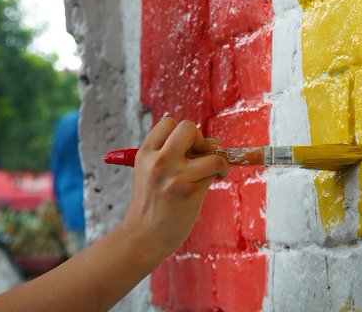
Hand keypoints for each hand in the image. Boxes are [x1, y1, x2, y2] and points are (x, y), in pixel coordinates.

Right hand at [118, 117, 227, 260]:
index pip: (169, 122)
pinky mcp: (191, 193)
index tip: (187, 146)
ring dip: (218, 161)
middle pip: (188, 128)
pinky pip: (214, 173)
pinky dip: (218, 175)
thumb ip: (168, 154)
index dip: (182, 132)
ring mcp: (175, 177)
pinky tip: (212, 183)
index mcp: (145, 154)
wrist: (143, 238)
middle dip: (201, 138)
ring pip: (211, 154)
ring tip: (214, 172)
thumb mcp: (147, 172)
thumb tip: (212, 142)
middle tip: (202, 155)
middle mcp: (159, 162)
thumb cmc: (151, 204)